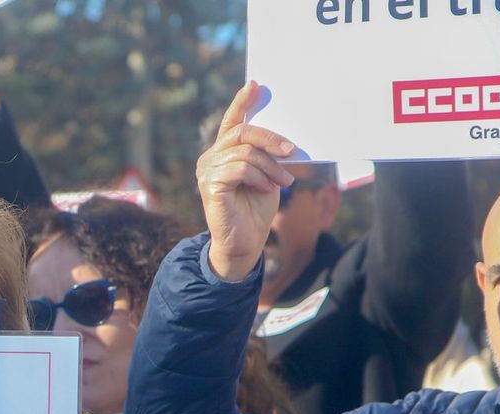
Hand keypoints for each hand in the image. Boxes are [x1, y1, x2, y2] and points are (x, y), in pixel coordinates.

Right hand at [197, 81, 296, 281]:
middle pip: (243, 132)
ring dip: (271, 166)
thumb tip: (283, 138)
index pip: (232, 122)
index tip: (255, 84)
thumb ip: (266, 155)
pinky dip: (260, 177)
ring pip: (246, 152)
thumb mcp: (267, 175)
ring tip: (284, 181)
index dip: (242, 102)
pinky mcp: (209, 185)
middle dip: (271, 138)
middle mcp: (210, 158)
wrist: (245, 243)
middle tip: (292, 151)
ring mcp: (206, 171)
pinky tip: (267, 188)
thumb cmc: (255, 209)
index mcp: (223, 153)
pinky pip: (240, 169)